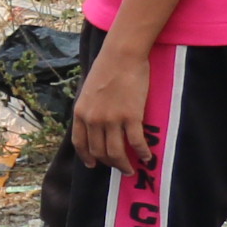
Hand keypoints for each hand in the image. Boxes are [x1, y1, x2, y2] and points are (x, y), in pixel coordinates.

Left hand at [72, 42, 155, 174]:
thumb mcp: (88, 91)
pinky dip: (142, 153)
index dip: (87, 157)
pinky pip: (135, 142)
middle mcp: (93, 119)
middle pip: (99, 151)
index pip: (80, 143)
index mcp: (80, 113)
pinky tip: (147, 157)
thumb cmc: (107, 70)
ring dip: (124, 164)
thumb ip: (90, 109)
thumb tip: (95, 123)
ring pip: (116, 152)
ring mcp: (111, 119)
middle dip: (109, 163)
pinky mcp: (131, 116)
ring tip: (131, 169)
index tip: (92, 165)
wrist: (121, 57)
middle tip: (119, 168)